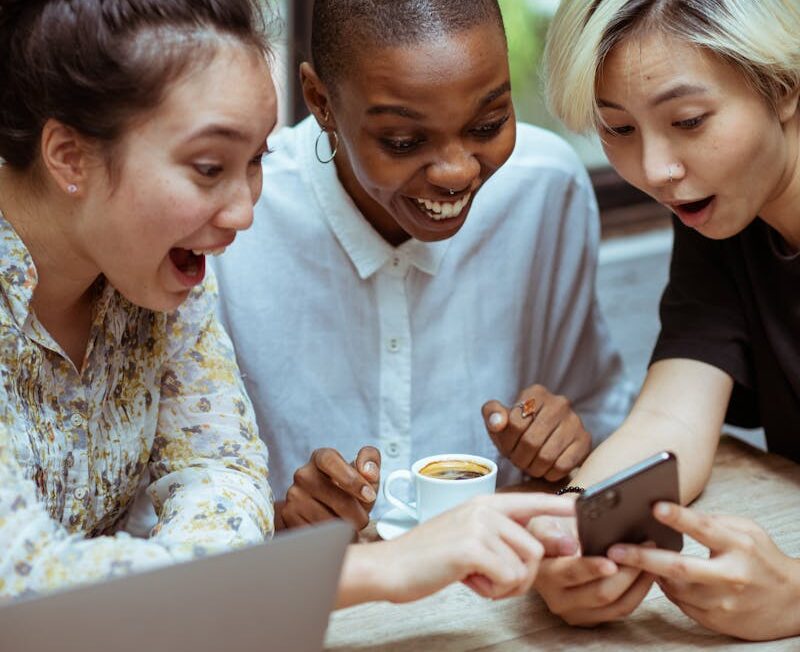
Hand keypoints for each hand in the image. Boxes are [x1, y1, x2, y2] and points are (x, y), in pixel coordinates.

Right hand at [282, 446, 379, 529]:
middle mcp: (304, 474)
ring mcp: (294, 496)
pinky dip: (329, 539)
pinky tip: (335, 535)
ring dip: (344, 530)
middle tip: (364, 520)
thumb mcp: (363, 471)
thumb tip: (369, 471)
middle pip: (336, 498)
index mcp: (321, 458)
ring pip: (327, 520)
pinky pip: (315, 534)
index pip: (331, 461)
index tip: (369, 495)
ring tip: (350, 527)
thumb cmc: (347, 488)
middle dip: (357, 514)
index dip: (352, 479)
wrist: (323, 506)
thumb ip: (371, 460)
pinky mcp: (288, 516)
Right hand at [377, 493, 576, 603]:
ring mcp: (478, 525)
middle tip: (491, 580)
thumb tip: (547, 546)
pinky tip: (467, 581)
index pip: (530, 501)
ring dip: (506, 585)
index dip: (558, 507)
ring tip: (476, 578)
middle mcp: (484, 508)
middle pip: (535, 548)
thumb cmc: (428, 558)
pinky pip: (508, 578)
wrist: (390, 567)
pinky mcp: (471, 547)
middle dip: (522, 576)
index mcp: (484, 503)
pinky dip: (492, 591)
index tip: (582, 509)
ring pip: (525, 565)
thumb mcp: (468, 540)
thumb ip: (502, 540)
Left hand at [483, 385, 590, 479]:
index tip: (507, 448)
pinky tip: (546, 468)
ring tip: (530, 465)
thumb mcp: (500, 419)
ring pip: (546, 456)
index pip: (515, 423)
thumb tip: (497, 422)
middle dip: (519, 457)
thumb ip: (492, 414)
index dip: (506, 442)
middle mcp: (559, 403)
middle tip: (518, 461)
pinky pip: (562, 466)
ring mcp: (575, 421)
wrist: (546, 442)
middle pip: (530, 441)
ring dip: (533, 468)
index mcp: (536, 393)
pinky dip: (549, 474)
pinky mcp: (585, 440)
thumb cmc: (519, 430)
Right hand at [528, 511, 653, 625]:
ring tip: (651, 557)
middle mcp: (558, 599)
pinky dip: (639, 591)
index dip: (592, 568)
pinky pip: (622, 609)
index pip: (571, 573)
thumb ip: (551, 535)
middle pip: (601, 593)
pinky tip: (646, 572)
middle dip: (627, 572)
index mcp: (544, 574)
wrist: (547, 550)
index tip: (611, 562)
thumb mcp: (542, 524)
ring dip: (638, 582)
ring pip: (617, 605)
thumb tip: (569, 546)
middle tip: (645, 547)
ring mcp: (576, 613)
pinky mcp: (592, 618)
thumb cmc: (549, 531)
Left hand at [607, 503, 799, 640]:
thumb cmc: (762, 559)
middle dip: (643, 558)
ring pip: (673, 588)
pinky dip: (665, 588)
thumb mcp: (746, 530)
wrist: (792, 603)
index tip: (654, 506)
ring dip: (650, 573)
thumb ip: (712, 522)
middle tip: (614, 550)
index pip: (704, 529)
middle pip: (679, 568)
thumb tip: (671, 514)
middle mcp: (730, 576)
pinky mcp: (714, 621)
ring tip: (631, 559)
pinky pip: (679, 602)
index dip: (678, 517)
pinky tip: (657, 575)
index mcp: (738, 546)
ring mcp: (722, 603)